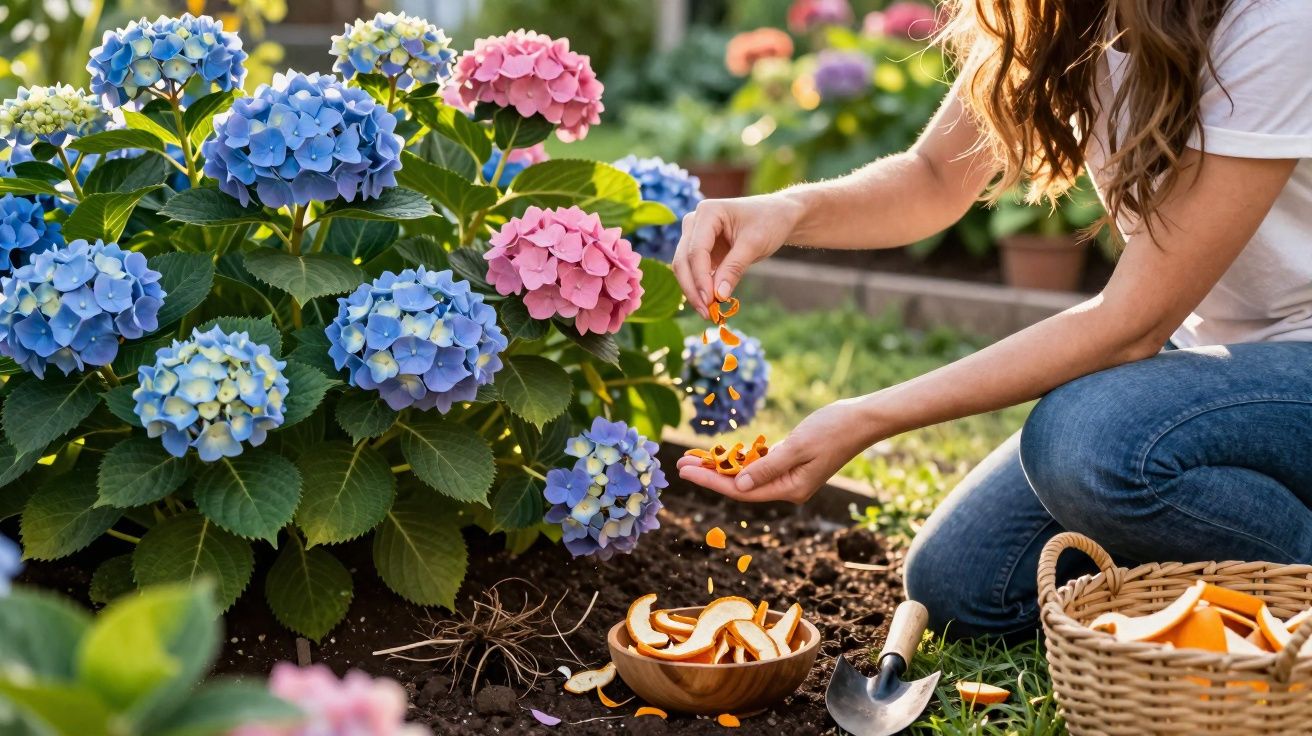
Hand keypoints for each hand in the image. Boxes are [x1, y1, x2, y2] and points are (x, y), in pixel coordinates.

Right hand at [672, 193, 802, 317]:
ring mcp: (695, 236)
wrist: (778, 216)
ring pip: (684, 268)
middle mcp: (694, 222)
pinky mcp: (701, 250)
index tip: (710, 301)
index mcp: (707, 212)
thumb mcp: (754, 244)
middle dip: (693, 288)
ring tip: (708, 313)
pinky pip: (695, 272)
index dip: (700, 278)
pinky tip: (710, 305)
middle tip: (706, 313)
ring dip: (694, 291)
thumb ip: (734, 268)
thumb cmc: (769, 222)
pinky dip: (701, 288)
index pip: (696, 251)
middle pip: (683, 260)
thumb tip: (718, 296)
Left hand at [676, 399, 876, 504]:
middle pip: (740, 485)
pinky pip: (759, 465)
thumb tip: (739, 485)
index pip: (741, 490)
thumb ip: (767, 467)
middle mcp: (788, 488)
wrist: (862, 418)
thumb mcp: (797, 447)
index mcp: (791, 489)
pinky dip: (740, 459)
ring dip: (721, 466)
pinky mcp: (791, 462)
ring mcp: (790, 476)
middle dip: (710, 474)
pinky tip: (721, 454)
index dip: (711, 481)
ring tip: (693, 457)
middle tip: (681, 463)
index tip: (686, 471)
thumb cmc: (833, 429)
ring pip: (747, 474)